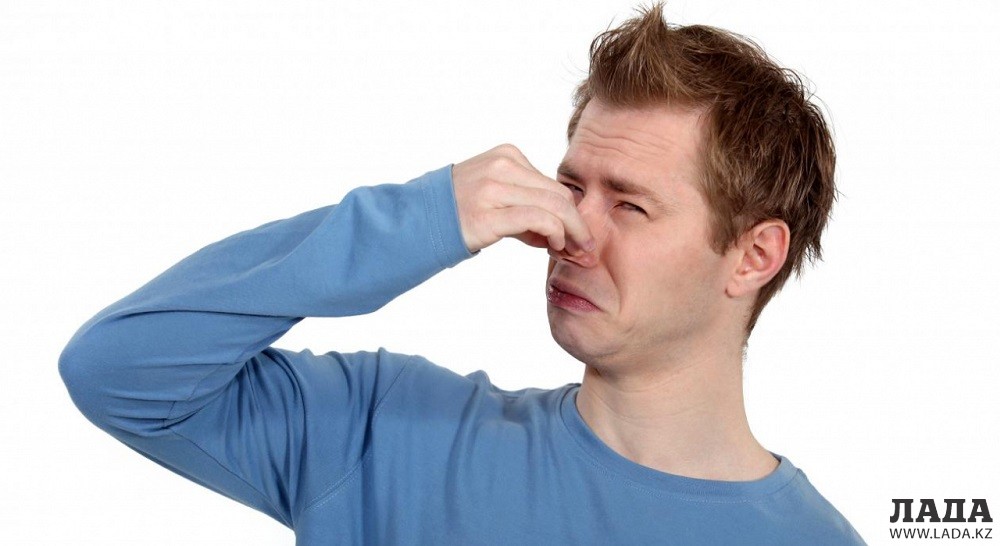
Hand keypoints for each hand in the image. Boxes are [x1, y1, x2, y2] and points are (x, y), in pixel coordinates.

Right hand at [452, 144, 595, 261]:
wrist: (417, 221)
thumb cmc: (456, 213)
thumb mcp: (495, 199)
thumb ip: (526, 208)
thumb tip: (559, 233)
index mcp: (507, 156)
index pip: (554, 185)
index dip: (572, 214)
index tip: (577, 238)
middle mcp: (503, 166)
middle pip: (560, 195)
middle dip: (578, 225)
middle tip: (585, 250)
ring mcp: (495, 187)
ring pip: (555, 206)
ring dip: (572, 233)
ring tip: (574, 253)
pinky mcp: (490, 212)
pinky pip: (538, 219)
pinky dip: (556, 234)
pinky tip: (554, 247)